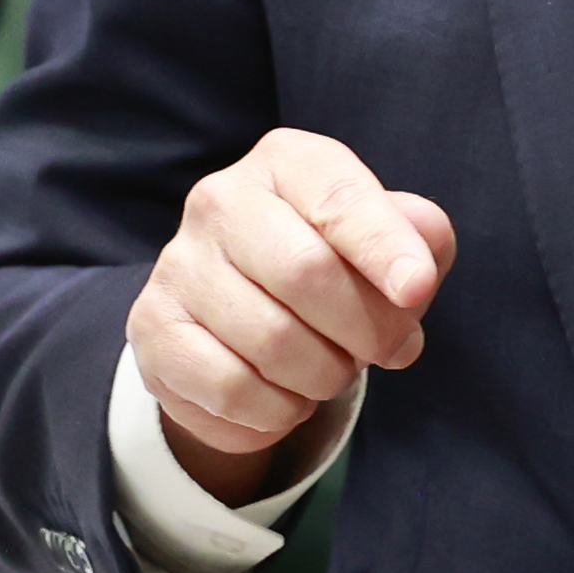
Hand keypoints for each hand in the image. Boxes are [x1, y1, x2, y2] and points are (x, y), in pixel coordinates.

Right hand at [128, 128, 455, 505]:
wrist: (243, 317)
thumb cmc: (335, 267)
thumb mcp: (388, 241)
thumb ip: (420, 242)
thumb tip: (415, 274)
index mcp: (286, 162)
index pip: (340, 200)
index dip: (385, 248)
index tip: (417, 291)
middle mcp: (220, 200)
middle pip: (306, 273)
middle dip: (366, 329)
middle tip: (387, 350)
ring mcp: (177, 264)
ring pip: (271, 342)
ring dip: (324, 376)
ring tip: (331, 371)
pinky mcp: (153, 329)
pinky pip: (230, 390)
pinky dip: (277, 410)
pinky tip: (286, 396)